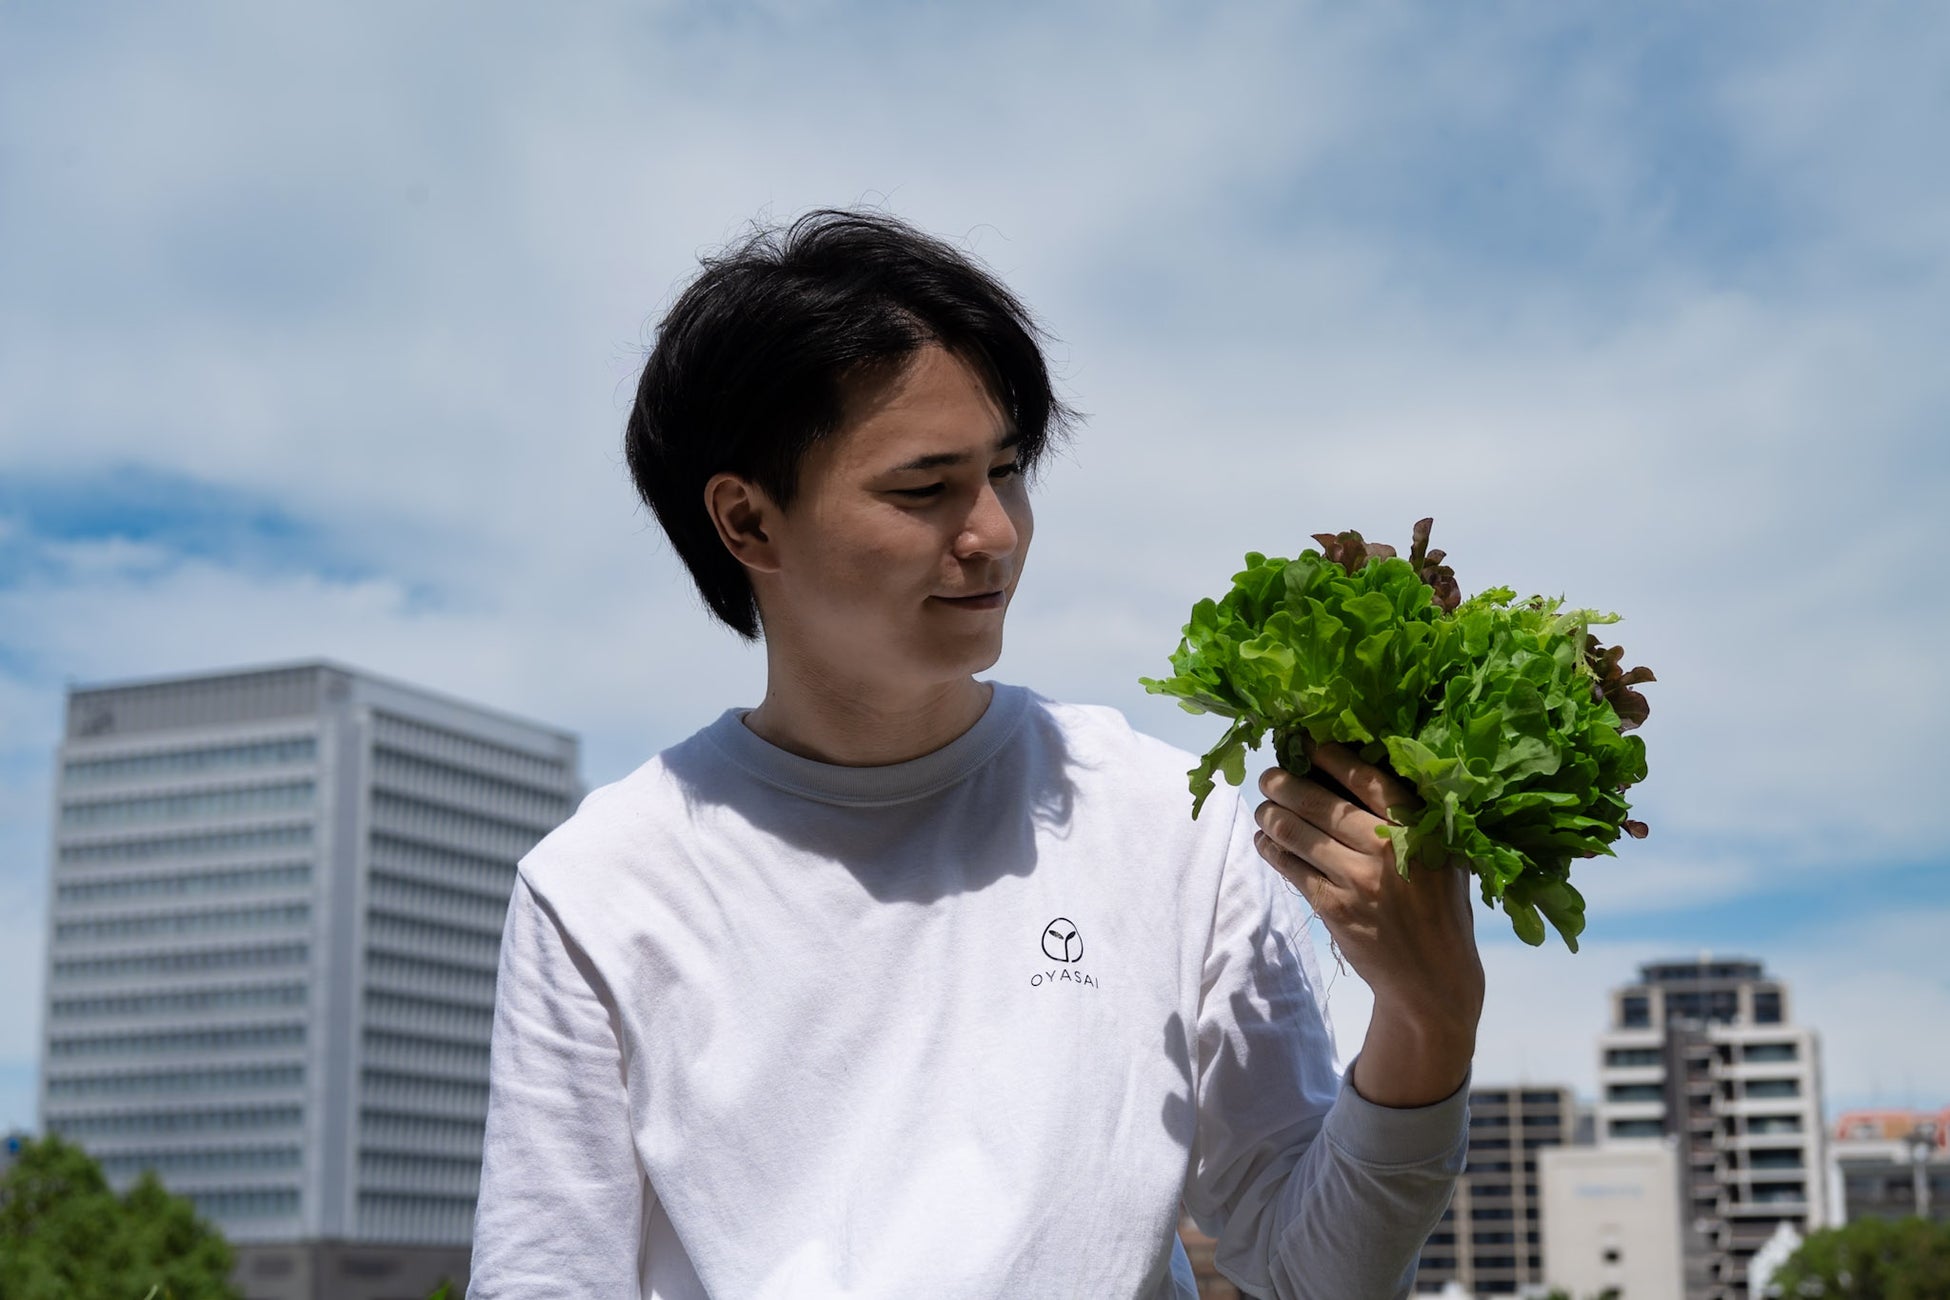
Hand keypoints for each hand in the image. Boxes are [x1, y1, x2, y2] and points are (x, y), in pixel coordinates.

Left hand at [1253, 740, 1482, 1106]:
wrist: (1433, 978)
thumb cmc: (1440, 908)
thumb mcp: (1444, 856)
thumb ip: (1413, 818)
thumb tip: (1358, 771)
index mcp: (1420, 828)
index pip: (1367, 779)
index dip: (1331, 757)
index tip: (1307, 743)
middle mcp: (1388, 849)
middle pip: (1321, 803)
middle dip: (1285, 783)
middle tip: (1268, 776)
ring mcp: (1358, 880)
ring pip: (1298, 833)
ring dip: (1271, 815)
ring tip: (1263, 807)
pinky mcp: (1334, 908)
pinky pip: (1291, 869)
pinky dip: (1272, 851)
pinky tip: (1265, 842)